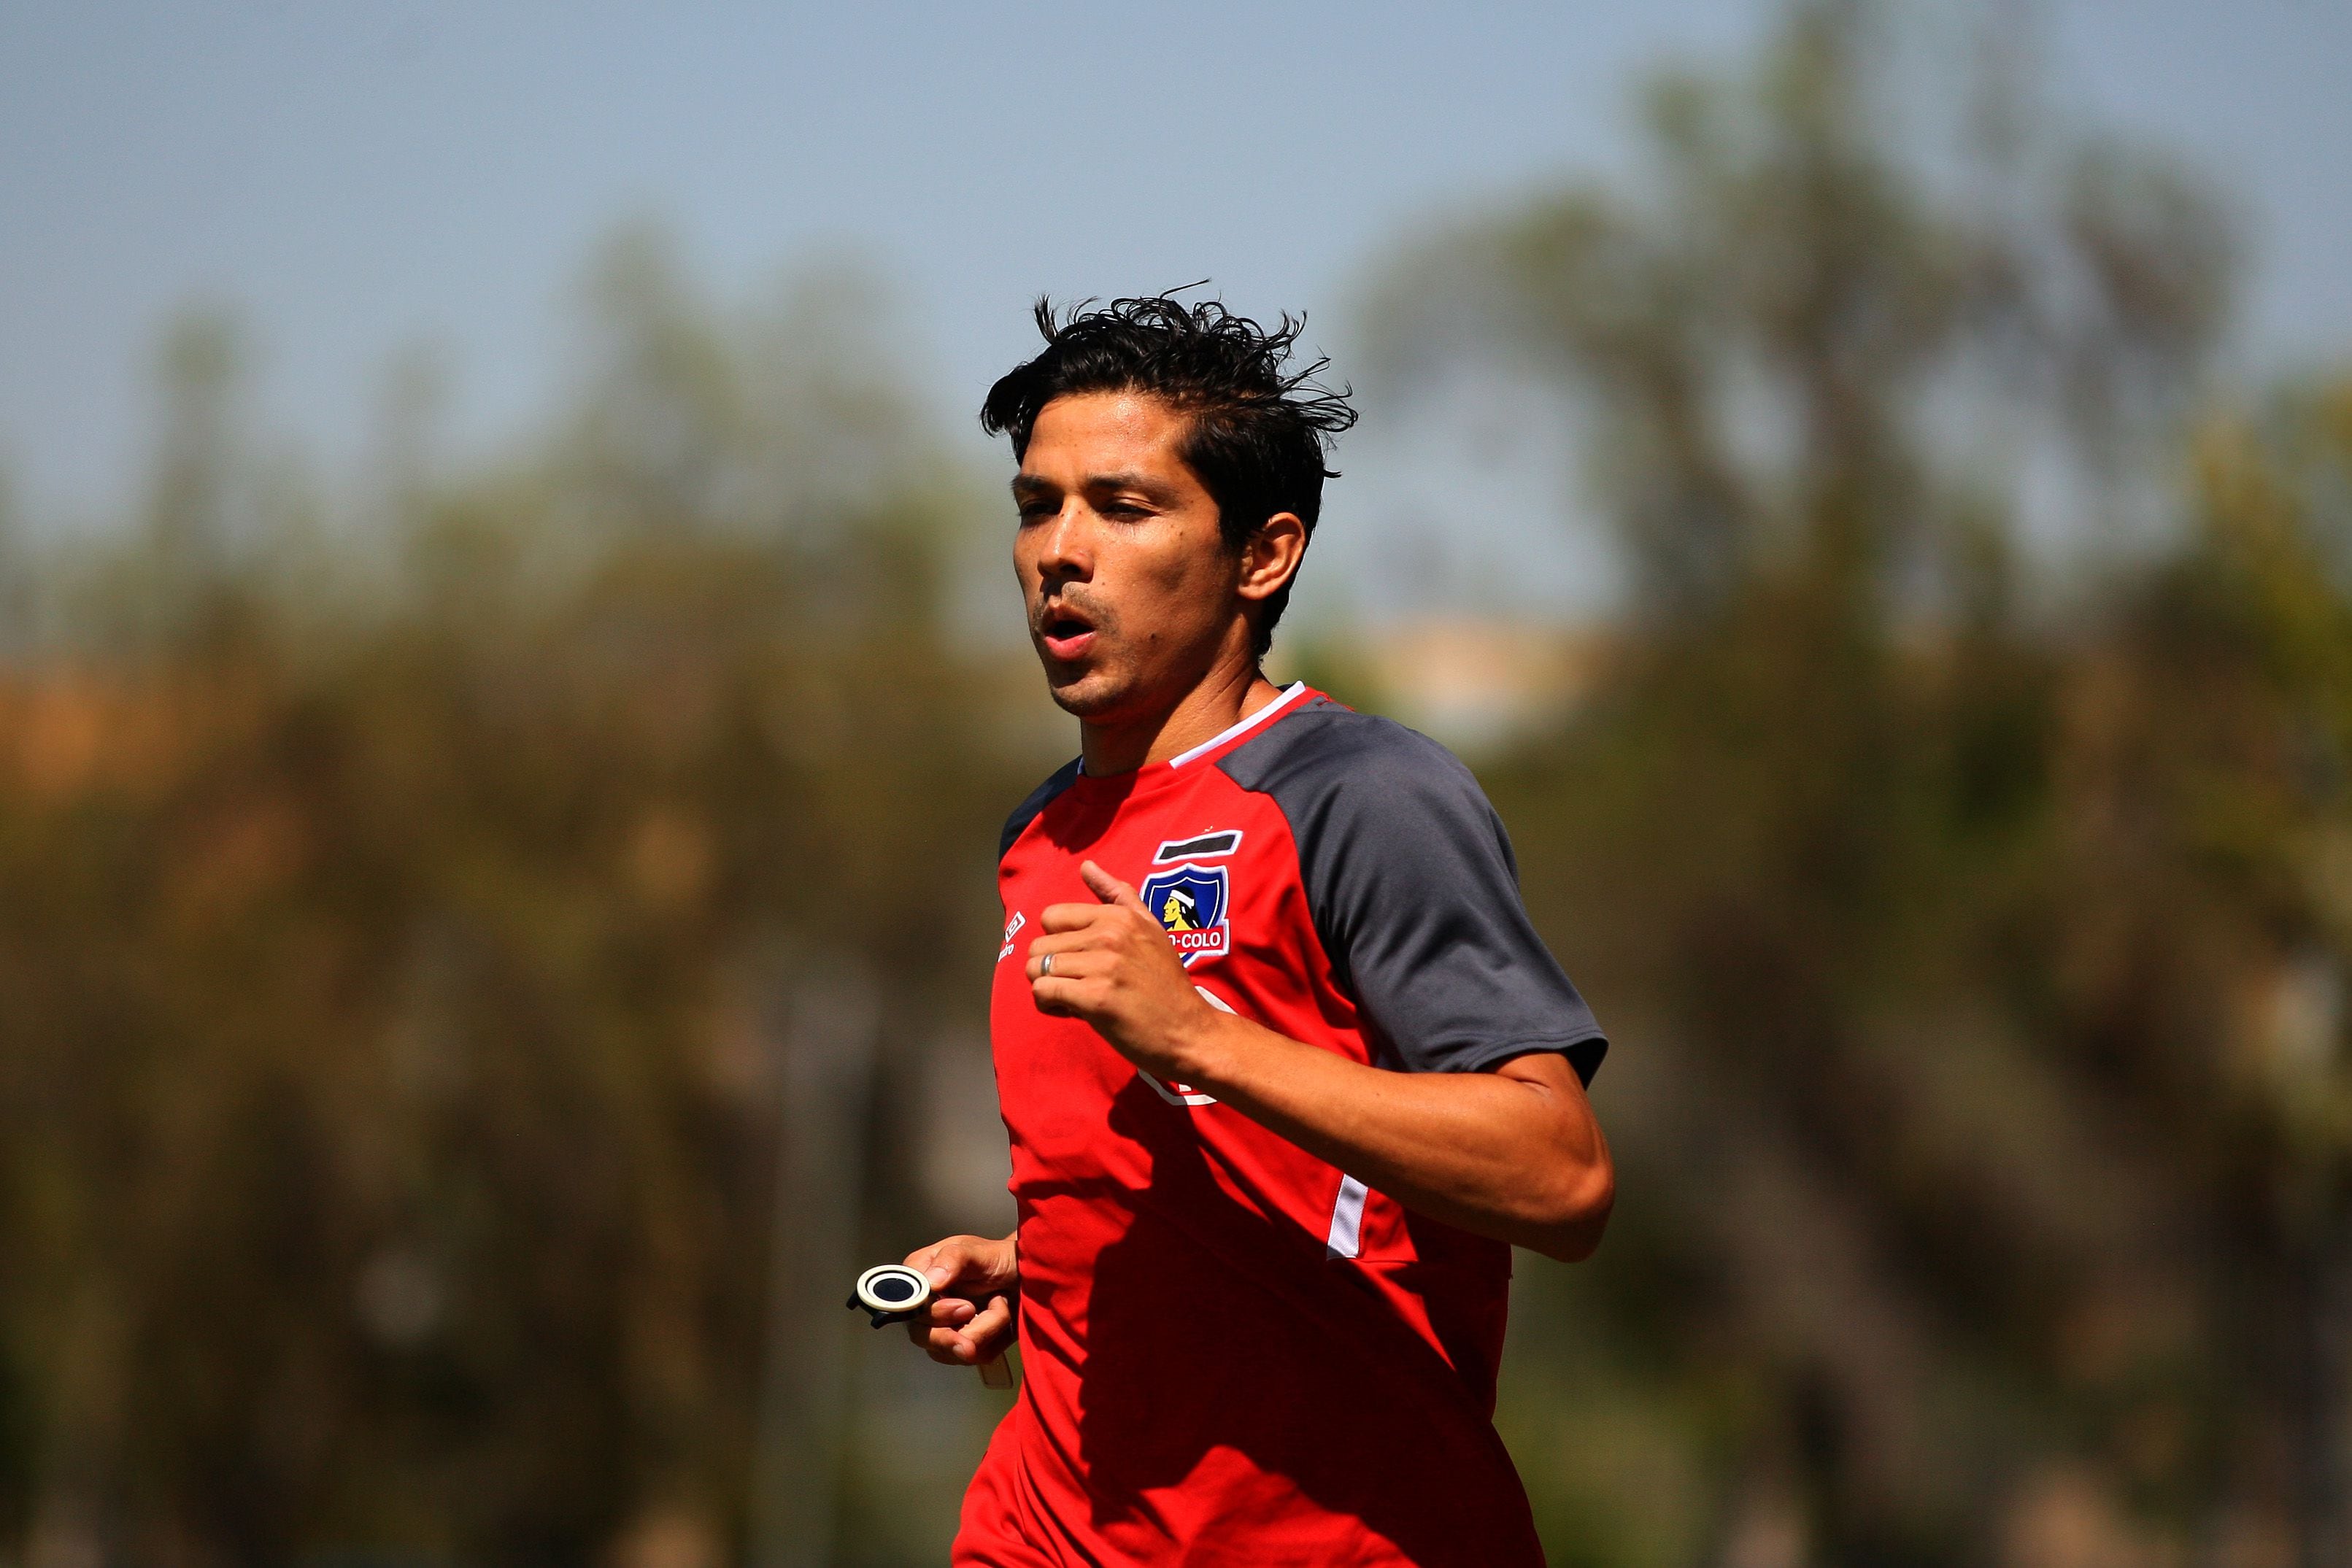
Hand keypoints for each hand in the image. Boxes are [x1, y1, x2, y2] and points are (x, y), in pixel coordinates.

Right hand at [901, 1233, 1017, 1368]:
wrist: (1024, 1279)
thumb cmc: (998, 1259)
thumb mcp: (978, 1252)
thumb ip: (953, 1260)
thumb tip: (931, 1282)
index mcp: (921, 1277)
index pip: (908, 1304)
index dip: (932, 1312)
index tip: (964, 1308)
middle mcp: (925, 1307)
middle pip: (922, 1336)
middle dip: (956, 1330)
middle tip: (977, 1310)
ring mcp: (940, 1330)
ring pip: (950, 1351)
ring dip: (984, 1329)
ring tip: (1000, 1304)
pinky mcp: (960, 1347)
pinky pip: (970, 1358)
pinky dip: (992, 1341)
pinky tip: (999, 1319)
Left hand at [1026, 860, 1219, 1078]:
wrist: (1188, 1031)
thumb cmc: (1166, 984)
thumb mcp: (1150, 929)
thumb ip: (1118, 895)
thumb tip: (1085, 865)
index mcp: (1119, 916)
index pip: (1051, 917)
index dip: (1059, 943)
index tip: (1080, 962)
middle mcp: (1109, 934)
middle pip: (1039, 945)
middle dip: (1050, 969)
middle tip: (1078, 985)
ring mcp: (1102, 965)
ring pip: (1036, 969)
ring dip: (1048, 989)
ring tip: (1075, 999)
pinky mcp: (1095, 998)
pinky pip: (1042, 992)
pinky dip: (1049, 1006)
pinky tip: (1074, 1012)